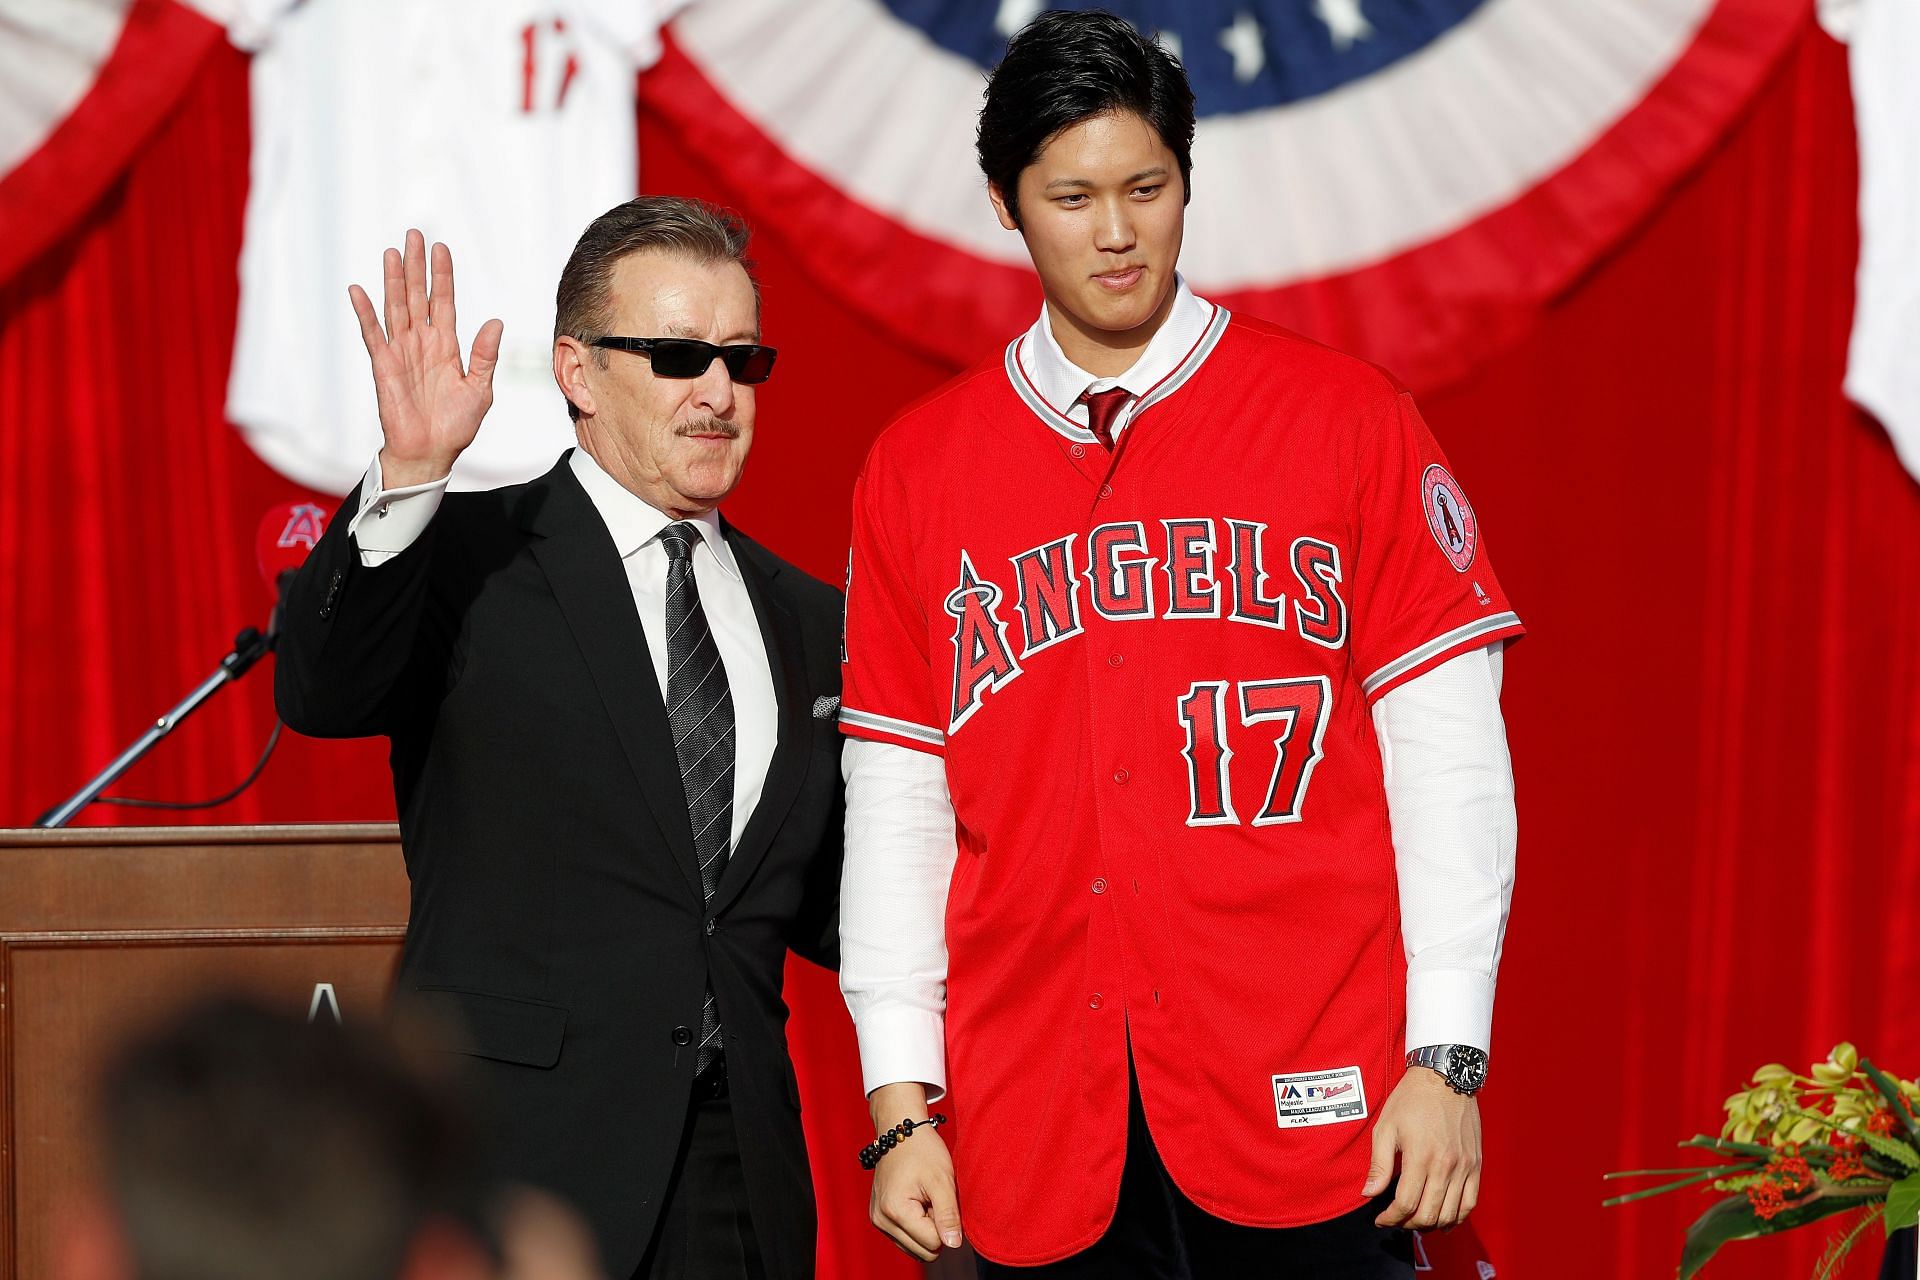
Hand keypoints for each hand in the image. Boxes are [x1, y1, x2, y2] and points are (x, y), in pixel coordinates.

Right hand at [347, 229, 502, 487]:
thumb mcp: (480, 389)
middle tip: (414, 234)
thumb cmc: (456, 425)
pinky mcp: (384, 366)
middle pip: (418, 296)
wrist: (431, 452)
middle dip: (417, 266)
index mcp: (447, 346)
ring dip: (394, 281)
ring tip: (392, 252)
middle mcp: (423, 343)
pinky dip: (365, 313)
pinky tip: (359, 290)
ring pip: (396, 308)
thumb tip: (495, 322)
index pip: (444, 302)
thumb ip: (484, 355)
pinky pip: (373, 334)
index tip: (441, 248)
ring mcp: (402, 352)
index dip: (442, 276)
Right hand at [866, 1083, 962, 1261]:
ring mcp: (877, 1221)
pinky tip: (916, 1202)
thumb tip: (954, 1245)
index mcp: (895, 1211)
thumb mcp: (942, 1180)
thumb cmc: (923, 1151)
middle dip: (935, 1229)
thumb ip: (948, 1215)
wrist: (901, 1130)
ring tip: (924, 1199)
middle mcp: (881, 1220)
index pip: (934, 1244)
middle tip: (933, 1199)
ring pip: (915, 1248)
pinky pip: (905, 1239)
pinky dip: (916, 1225)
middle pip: (923, 1251)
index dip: (944, 1223)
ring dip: (926, 1228)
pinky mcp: (879, 1218)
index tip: (939, 1197)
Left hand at [1364, 1067, 1480, 1229]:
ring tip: (1415, 1219)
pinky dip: (1457, 1217)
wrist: (1445, 1077)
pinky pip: (1471, 1202)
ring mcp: (1465, 1167)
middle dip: (1408, 1224)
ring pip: (1450, 1214)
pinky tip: (1443, 1219)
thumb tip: (1369, 1193)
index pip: (1406, 1204)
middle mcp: (1446, 1166)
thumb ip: (1379, 1164)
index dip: (1391, 1218)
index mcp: (1421, 1157)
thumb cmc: (1411, 1099)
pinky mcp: (1476, 1164)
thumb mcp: (1386, 1127)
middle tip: (1396, 1219)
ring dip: (1431, 1224)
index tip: (1380, 1219)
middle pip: (1428, 1214)